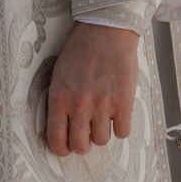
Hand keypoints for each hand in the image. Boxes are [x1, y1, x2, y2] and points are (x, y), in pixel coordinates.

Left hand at [44, 21, 139, 157]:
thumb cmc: (79, 51)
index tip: (66, 147)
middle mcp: (79, 106)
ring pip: (102, 141)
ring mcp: (103, 106)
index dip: (61, 149)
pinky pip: (123, 132)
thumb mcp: (58, 75)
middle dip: (82, 144)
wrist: (105, 32)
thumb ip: (59, 101)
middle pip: (81, 146)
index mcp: (59, 98)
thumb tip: (61, 126)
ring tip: (102, 118)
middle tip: (85, 134)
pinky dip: (120, 127)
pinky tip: (117, 114)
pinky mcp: (124, 103)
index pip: (57, 140)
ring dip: (102, 133)